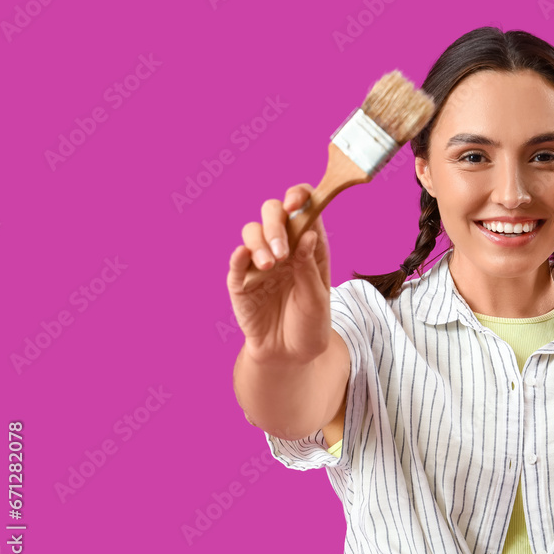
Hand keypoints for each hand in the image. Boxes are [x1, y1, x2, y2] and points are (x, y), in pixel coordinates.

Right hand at [226, 183, 332, 365]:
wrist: (290, 357)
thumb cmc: (310, 326)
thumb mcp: (317, 300)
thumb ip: (310, 267)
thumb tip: (308, 234)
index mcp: (309, 247)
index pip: (304, 209)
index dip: (299, 196)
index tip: (296, 200)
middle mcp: (284, 248)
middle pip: (273, 213)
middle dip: (275, 223)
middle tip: (282, 250)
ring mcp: (260, 263)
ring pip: (251, 231)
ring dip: (260, 241)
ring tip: (271, 265)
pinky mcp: (240, 281)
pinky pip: (236, 261)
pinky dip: (239, 255)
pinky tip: (246, 257)